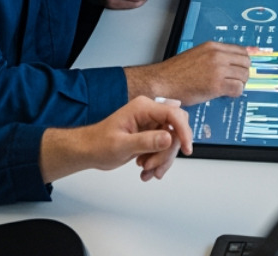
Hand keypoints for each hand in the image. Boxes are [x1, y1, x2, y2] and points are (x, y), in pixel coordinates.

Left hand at [39, 97, 192, 182]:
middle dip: (167, 151)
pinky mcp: (150, 134)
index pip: (173, 113)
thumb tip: (168, 138)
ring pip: (171, 142)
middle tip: (152, 164)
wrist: (89, 150)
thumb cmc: (98, 144)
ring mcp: (150, 124)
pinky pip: (164, 148)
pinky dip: (158, 162)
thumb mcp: (122, 145)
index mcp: (142, 107)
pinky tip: (146, 170)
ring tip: (145, 169)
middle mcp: (149, 112)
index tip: (188, 149)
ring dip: (161, 160)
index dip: (183, 131)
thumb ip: (146, 141)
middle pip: (175, 129)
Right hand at [124, 40, 251, 105]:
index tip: (242, 69)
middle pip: (246, 62)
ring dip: (240, 83)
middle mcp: (217, 55)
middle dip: (243, 73)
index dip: (243, 61)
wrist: (163, 82)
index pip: (241, 50)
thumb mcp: (196, 55)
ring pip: (244, 76)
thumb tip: (229, 63)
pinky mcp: (216, 85)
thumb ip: (213, 57)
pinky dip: (235, 93)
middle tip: (236, 80)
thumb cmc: (176, 72)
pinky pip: (238, 88)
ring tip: (229, 88)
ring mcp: (217, 70)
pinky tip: (225, 94)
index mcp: (212, 46)